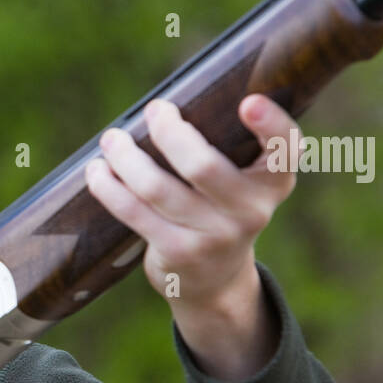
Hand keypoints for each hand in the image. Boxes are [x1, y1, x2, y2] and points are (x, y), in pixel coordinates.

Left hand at [83, 94, 299, 310]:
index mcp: (274, 181)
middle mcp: (252, 211)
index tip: (248, 102)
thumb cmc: (221, 209)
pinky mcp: (179, 253)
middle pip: (202, 166)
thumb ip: (228, 146)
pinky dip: (109, 188)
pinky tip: (97, 172)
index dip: (272, 125)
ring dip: (126, 157)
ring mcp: (215, 236)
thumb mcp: (242, 182)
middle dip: (168, 132)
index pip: (285, 150)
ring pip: (157, 188)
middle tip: (154, 109)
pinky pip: (134, 212)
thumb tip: (166, 104)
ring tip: (112, 139)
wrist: (216, 280)